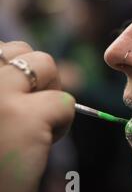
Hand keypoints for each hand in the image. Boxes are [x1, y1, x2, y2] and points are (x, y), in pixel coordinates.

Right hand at [0, 41, 74, 191]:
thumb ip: (1, 83)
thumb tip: (22, 57)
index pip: (0, 47)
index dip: (15, 69)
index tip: (14, 94)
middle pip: (24, 50)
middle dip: (36, 76)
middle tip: (28, 109)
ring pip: (46, 64)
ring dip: (50, 92)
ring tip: (34, 124)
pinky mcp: (25, 117)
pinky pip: (65, 101)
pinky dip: (62, 122)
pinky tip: (40, 144)